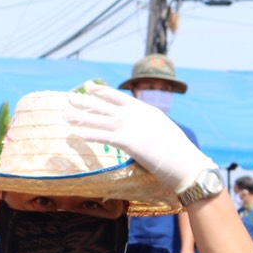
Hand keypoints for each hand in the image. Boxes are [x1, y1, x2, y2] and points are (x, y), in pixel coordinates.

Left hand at [66, 83, 215, 193]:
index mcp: (146, 111)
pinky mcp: (129, 142)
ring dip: (81, 118)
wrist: (187, 163)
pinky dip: (89, 134)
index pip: (120, 98)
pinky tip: (75, 134)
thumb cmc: (178, 154)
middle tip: (69, 98)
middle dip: (86, 103)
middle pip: (106, 107)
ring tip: (65, 115)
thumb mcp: (162, 135)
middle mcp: (137, 115)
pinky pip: (104, 137)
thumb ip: (148, 131)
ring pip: (101, 120)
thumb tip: (142, 137)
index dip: (102, 93)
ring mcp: (133, 127)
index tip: (89, 88)